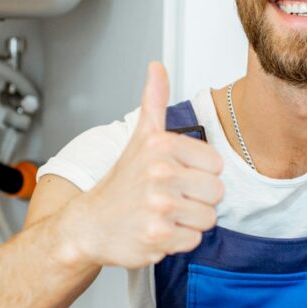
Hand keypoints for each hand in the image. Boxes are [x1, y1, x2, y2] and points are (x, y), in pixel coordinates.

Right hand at [69, 60, 225, 269]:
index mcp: (162, 146)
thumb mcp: (139, 138)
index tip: (175, 176)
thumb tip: (157, 67)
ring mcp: (159, 206)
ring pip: (208, 217)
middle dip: (197, 199)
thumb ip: (153, 101)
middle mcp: (160, 173)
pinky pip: (194, 240)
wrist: (89, 226)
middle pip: (217, 192)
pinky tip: (158, 231)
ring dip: (189, 221)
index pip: (216, 165)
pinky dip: (178, 240)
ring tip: (164, 214)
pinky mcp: (158, 236)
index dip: (199, 174)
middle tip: (169, 198)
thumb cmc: (121, 184)